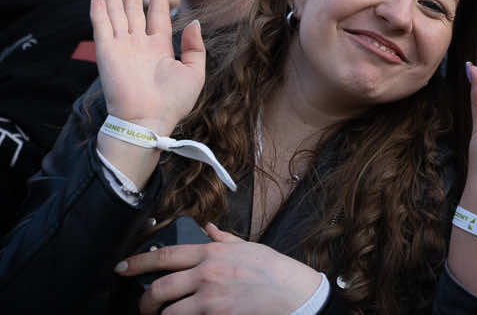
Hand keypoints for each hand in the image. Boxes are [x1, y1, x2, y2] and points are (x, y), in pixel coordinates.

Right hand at [91, 0, 204, 135]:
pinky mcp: (107, 53)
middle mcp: (139, 44)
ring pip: (117, 11)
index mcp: (159, 47)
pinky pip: (101, 27)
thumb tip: (194, 23)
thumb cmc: (173, 102)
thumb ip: (195, 46)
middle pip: (134, 7)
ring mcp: (122, 47)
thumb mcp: (194, 71)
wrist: (149, 121)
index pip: (157, 13)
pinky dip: (98, 11)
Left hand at [117, 224, 322, 314]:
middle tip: (144, 306)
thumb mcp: (248, 246)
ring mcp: (210, 300)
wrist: (294, 294)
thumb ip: (223, 239)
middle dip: (144, 302)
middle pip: (159, 289)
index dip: (137, 262)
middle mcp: (207, 275)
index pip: (165, 255)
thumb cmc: (274, 270)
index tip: (123, 268)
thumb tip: (207, 228)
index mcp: (212, 253)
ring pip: (169, 313)